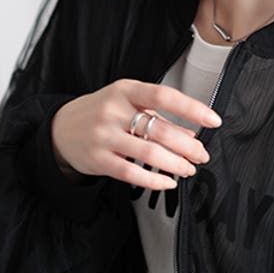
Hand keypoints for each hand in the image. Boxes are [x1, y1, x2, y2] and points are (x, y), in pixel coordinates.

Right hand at [51, 78, 222, 190]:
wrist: (60, 128)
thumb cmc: (100, 113)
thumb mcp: (126, 104)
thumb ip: (158, 117)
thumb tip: (192, 135)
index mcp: (125, 90)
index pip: (164, 96)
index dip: (192, 108)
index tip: (214, 120)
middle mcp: (113, 110)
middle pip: (160, 130)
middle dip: (188, 146)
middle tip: (202, 155)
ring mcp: (104, 136)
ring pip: (150, 153)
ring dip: (176, 164)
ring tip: (189, 169)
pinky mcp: (99, 159)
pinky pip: (132, 173)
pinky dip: (155, 180)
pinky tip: (168, 182)